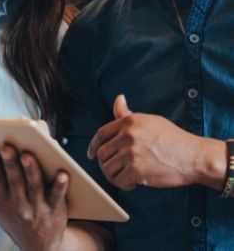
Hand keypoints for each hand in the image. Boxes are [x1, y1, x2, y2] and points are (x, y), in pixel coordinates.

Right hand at [0, 144, 68, 250]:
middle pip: (14, 181)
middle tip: (6, 146)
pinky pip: (58, 196)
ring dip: (31, 170)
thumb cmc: (11, 217)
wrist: (39, 245)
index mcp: (1, 201)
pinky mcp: (55, 209)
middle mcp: (18, 205)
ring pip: (34, 186)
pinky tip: (62, 172)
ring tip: (28, 155)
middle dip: (10, 164)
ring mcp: (37, 208)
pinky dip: (60, 185)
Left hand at [87, 94, 205, 189]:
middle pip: (102, 153)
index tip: (91, 154)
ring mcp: (131, 153)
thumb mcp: (149, 120)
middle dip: (105, 163)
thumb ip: (128, 114)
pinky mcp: (137, 171)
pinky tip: (132, 183)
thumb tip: (118, 99)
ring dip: (113, 176)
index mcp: (129, 121)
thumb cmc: (172, 138)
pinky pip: (119, 181)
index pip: (101, 134)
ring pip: (108, 168)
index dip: (93, 145)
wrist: (193, 156)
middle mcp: (127, 136)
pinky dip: (123, 185)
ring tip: (123, 177)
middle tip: (113, 169)